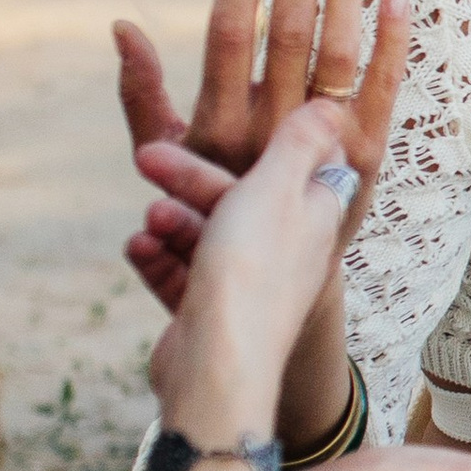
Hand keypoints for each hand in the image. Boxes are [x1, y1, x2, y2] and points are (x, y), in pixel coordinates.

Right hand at [116, 0, 409, 305]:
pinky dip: (393, 42)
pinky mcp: (365, 165)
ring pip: (339, 56)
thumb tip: (123, 26)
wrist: (262, 302)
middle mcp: (271, 139)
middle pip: (289, 35)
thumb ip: (141, 94)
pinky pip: (384, 93)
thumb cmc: (200, 217)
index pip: (231, 36)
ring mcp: (323, 152)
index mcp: (217, 130)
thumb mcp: (160, 158)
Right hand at [151, 100, 372, 448]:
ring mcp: (249, 284)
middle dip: (189, 178)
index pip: (293, 160)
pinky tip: (137, 249)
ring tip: (149, 223)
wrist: (218, 367)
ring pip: (203, 234)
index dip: (256, 136)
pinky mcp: (213, 314)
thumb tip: (333, 104)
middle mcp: (287, 248)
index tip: (220, 114)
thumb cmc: (252, 268)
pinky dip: (160, 259)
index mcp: (315, 214)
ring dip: (171, 221)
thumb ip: (300, 142)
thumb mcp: (277, 187)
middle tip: (147, 158)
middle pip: (236, 196)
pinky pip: (182, 274)